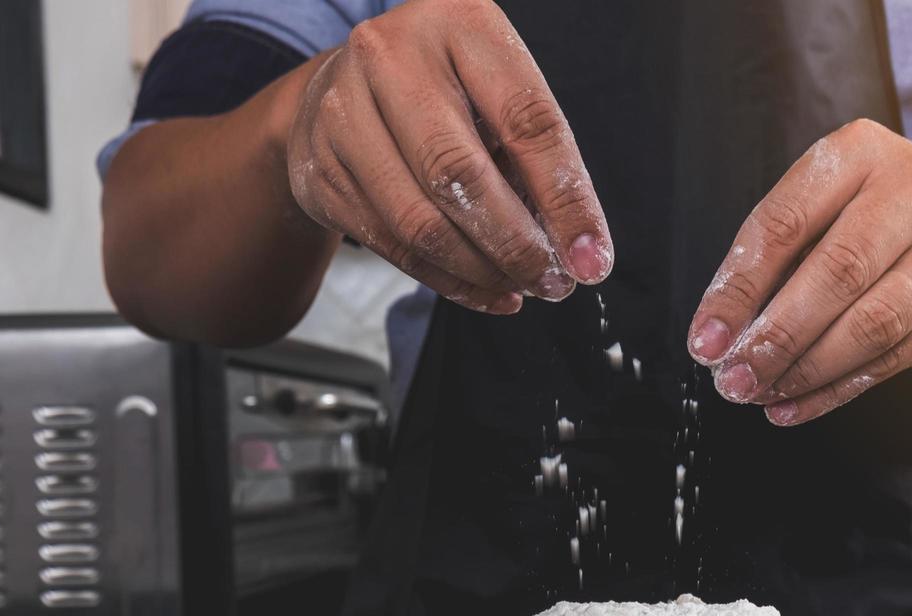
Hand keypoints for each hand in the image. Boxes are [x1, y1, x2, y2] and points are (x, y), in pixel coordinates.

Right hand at [286, 0, 611, 313]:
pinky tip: (487, 292)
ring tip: (522, 289)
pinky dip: (448, 281)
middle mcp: (391, 56)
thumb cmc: (443, 92)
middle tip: (554, 284)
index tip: (592, 258)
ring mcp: (343, 111)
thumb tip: (578, 251)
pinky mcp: (318, 167)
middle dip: (518, 245)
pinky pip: (392, 244)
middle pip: (460, 174)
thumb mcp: (496, 97)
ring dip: (482, 270)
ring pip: (420, 219)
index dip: (566, 198)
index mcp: (458, 23)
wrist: (340, 88)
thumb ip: (536, 161)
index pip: (526, 120)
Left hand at [687, 119, 911, 424]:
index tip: (706, 341)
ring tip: (764, 393)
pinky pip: (896, 358)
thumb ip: (768, 270)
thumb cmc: (869, 230)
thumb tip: (718, 339)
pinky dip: (839, 388)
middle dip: (778, 336)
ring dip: (809, 369)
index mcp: (861, 150)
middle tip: (736, 379)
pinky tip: (798, 404)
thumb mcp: (815, 222)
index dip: (739, 289)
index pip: (786, 222)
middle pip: (839, 271)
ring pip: (875, 322)